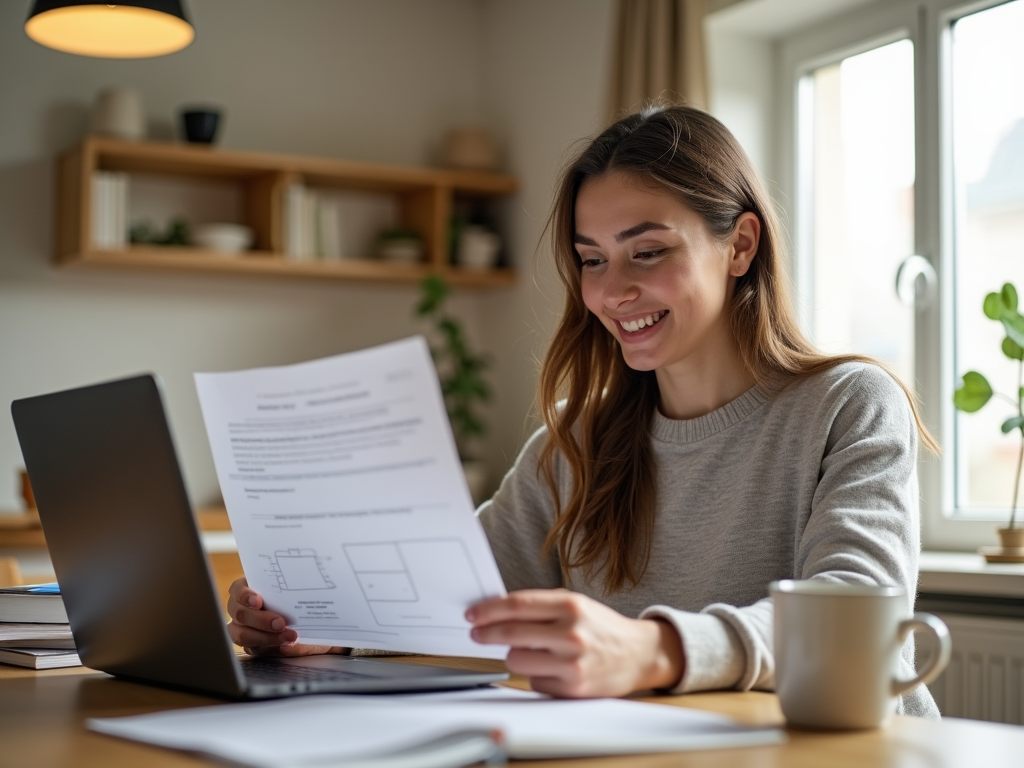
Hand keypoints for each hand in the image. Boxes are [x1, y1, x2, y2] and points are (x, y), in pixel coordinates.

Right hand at [226, 577, 344, 656]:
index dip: (245, 595)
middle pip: (240, 615)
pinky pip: (256, 650)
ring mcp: (242, 628)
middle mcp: (239, 609)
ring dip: (267, 637)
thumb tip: (291, 606)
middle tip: (280, 623)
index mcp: (246, 589)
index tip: (258, 600)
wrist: (309, 616)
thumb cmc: (296, 596)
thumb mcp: (295, 590)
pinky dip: (272, 649)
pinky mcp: (251, 645)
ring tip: (289, 637)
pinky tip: (286, 646)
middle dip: (260, 620)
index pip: (237, 590)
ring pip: (243, 636)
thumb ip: (290, 594)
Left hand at [466, 589, 684, 696]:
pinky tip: (554, 669)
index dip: (489, 610)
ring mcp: (571, 663)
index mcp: (570, 606)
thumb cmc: (601, 627)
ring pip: (517, 660)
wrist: (638, 654)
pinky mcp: (572, 688)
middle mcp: (571, 633)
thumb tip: (497, 610)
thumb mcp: (576, 605)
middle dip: (486, 633)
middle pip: (511, 633)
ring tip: (532, 651)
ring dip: (516, 655)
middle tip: (476, 633)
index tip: (473, 614)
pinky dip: (537, 675)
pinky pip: (534, 681)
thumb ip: (540, 606)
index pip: (517, 605)